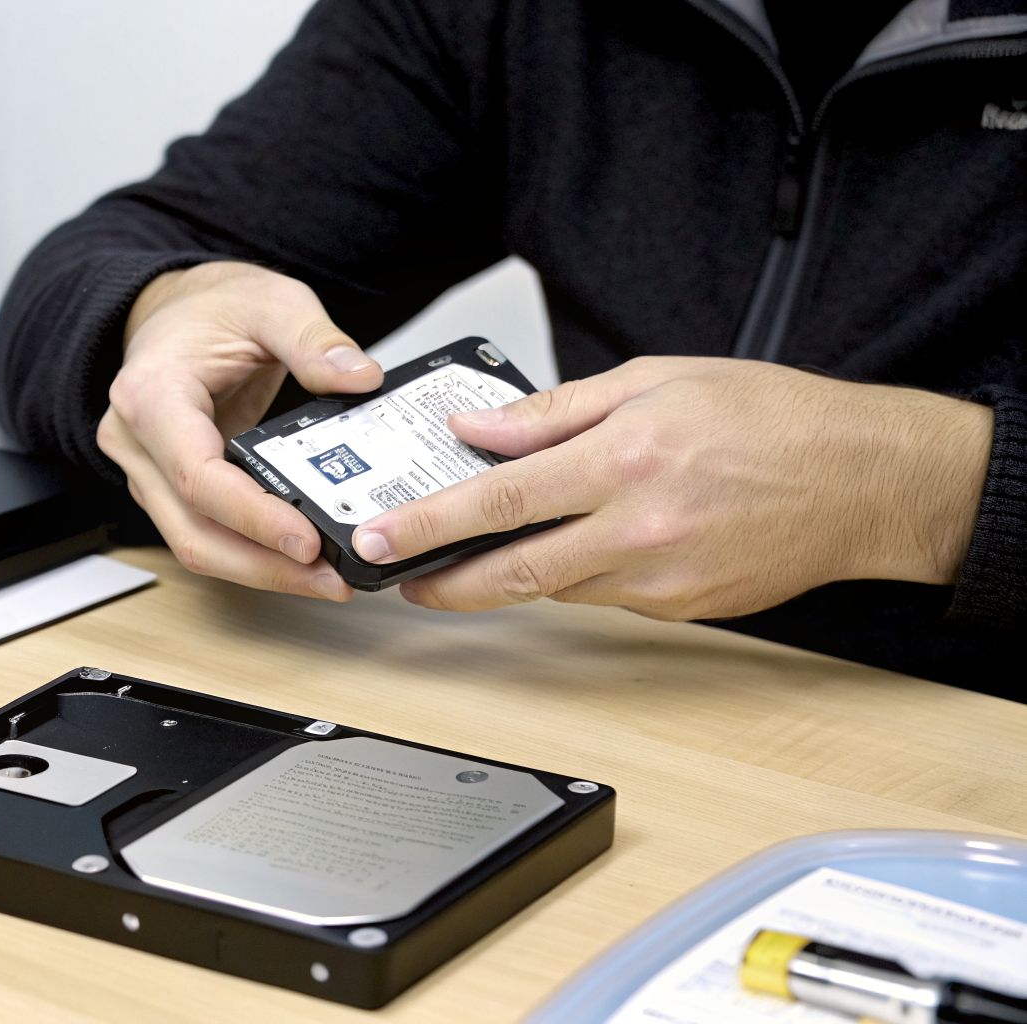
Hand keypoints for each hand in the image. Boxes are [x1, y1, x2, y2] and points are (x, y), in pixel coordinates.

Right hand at [98, 262, 381, 600]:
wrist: (175, 310)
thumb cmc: (211, 307)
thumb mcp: (270, 302)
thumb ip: (313, 339)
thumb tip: (359, 380)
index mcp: (151, 396)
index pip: (197, 476)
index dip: (251, 516)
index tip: (307, 540)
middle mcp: (138, 445)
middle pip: (193, 531)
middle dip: (264, 566)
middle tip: (332, 579)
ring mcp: (149, 473)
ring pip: (196, 545)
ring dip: (262, 571)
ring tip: (329, 580)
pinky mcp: (170, 489)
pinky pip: (207, 534)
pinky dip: (254, 554)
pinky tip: (304, 562)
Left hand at [349, 357, 992, 619]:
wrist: (866, 479)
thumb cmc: (773, 418)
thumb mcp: (655, 380)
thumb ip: (556, 410)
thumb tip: (480, 428)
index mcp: (625, 460)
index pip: (500, 499)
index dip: (429, 524)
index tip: (380, 538)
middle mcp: (638, 528)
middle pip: (513, 570)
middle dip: (441, 579)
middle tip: (395, 577)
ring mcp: (660, 578)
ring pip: (555, 587)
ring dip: (505, 576)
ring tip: (464, 558)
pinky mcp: (679, 607)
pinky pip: (602, 596)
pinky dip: (573, 574)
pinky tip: (570, 547)